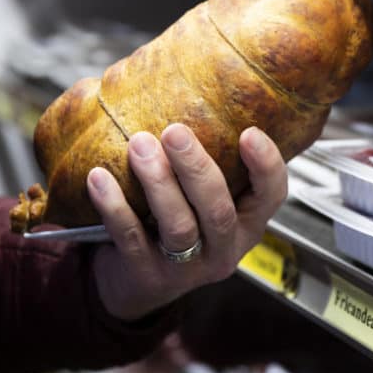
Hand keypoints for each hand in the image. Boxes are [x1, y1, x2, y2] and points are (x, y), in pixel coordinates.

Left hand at [88, 124, 287, 320]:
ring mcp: (188, 268)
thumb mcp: (201, 200)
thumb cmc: (173, 225)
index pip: (272, 196)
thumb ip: (201, 161)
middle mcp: (224, 248)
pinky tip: (99, 177)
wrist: (137, 284)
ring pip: (179, 225)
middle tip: (175, 132)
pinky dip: (115, 206)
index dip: (266, 166)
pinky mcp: (149, 276)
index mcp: (246, 223)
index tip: (249, 133)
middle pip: (218, 210)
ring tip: (139, 146)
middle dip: (196, 168)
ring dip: (158, 182)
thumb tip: (175, 87)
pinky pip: (132, 238)